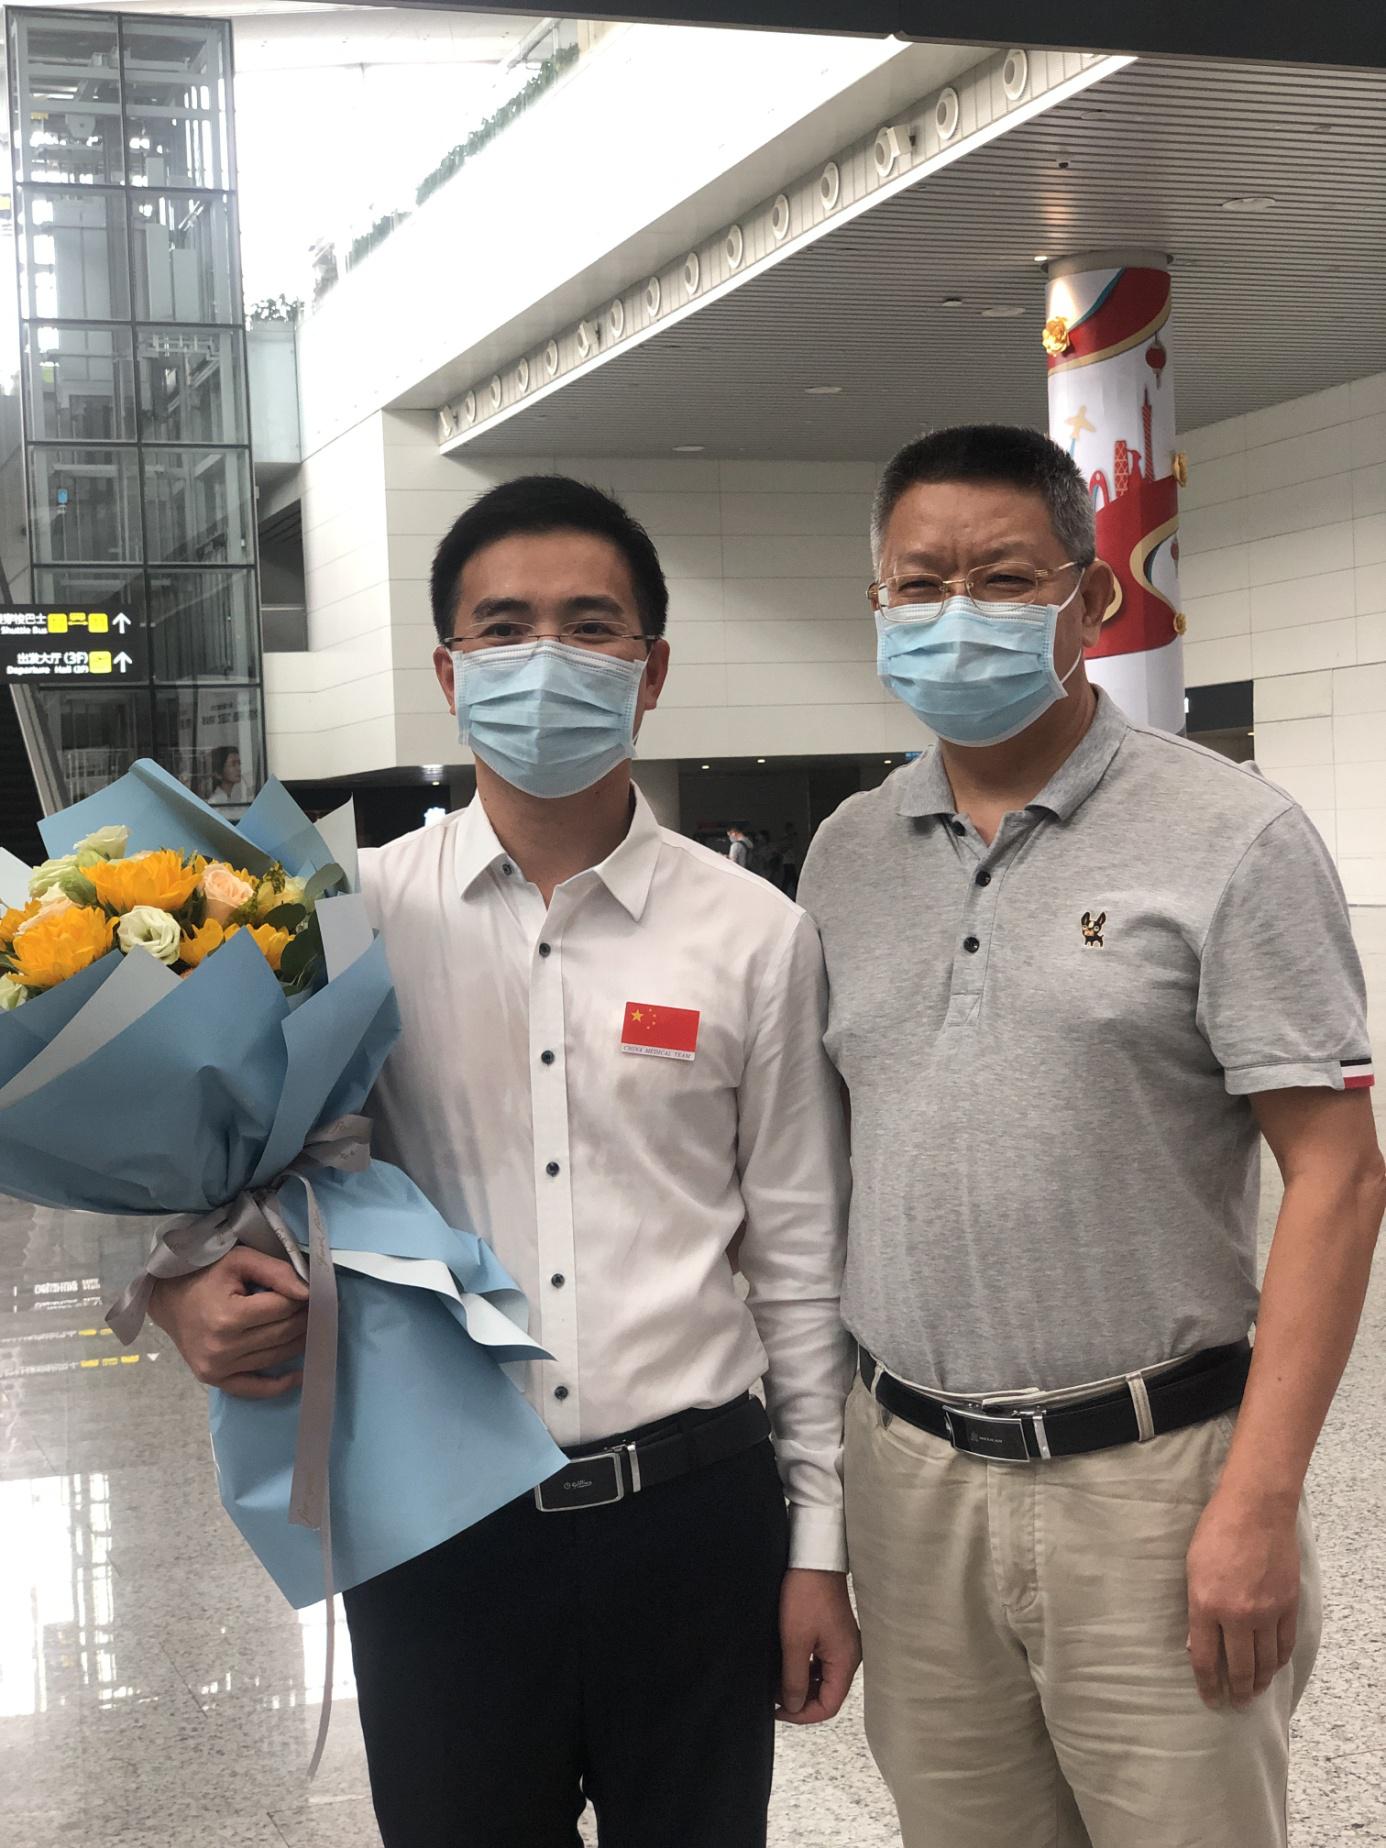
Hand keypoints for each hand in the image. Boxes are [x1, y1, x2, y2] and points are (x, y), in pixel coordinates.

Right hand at [149, 1247, 309, 1399]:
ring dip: (298, 1342)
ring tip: (309, 1327)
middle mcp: (222, 1348)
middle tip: (314, 1307)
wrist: (169, 1299)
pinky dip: (280, 1385)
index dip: (302, 1297)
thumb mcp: (240, 1260)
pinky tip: (299, 1376)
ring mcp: (217, 1368)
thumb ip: (276, 1272)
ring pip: (275, 1357)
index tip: (309, 1291)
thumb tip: (308, 1292)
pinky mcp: (215, 1380)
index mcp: (228, 1317)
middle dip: (304, 1318)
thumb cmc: (205, 1275)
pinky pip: (254, 1389)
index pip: (283, 1309)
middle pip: (282, 1333)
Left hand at [776, 1568, 860, 1724]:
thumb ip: (795, 1678)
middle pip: (828, 1694)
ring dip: (802, 1684)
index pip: (829, 1705)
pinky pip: (821, 1662)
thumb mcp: (795, 1641)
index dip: (803, 1714)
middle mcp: (849, 1656)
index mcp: (845, 1661)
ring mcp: (842, 1644)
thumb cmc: (807, 1594)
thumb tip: (793, 1706)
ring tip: (777, 1682)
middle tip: (775, 1697)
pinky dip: (805, 1669)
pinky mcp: (834, 1634)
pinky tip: (788, 1665)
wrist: (814, 1559)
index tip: (779, 1710)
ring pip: (823, 1679)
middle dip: (801, 1700)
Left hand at [1186, 1488, 1300, 1710]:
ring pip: (1265, 1661)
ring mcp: (1266, 1612)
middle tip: (1236, 1702)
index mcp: (1205, 1604)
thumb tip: (1200, 1642)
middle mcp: (1236, 1614)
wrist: (1255, 1509)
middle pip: (1239, 1667)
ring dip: (1260, 1681)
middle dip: (1237, 1691)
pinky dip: (1279, 1660)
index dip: (1208, 1685)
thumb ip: (1197, 1607)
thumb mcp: (1192, 1568)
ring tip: (1255, 1692)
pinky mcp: (1287, 1605)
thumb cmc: (1216, 1531)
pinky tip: (1273, 1667)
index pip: (1205, 1659)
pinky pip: (1284, 1643)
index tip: (1210, 1699)